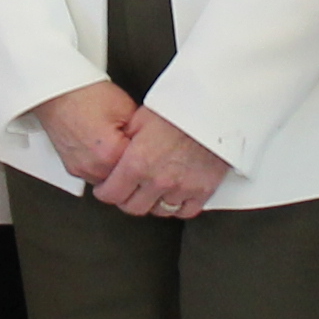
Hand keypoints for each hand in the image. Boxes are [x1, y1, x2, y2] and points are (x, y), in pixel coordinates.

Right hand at [34, 78, 141, 187]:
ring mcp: (79, 170)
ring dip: (116, 168)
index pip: (140, 168)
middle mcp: (92, 167)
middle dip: (132, 164)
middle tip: (132, 144)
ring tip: (116, 144)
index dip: (148, 154)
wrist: (57, 91)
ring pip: (109, 180)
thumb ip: (141, 132)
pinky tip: (103, 147)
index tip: (149, 147)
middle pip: (125, 180)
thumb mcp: (126, 107)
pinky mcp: (71, 168)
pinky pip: (93, 174)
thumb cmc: (85, 95)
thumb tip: (151, 143)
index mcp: (109, 155)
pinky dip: (101, 165)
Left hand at [92, 108, 232, 220]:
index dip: (104, 192)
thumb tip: (114, 152)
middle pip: (133, 207)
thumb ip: (124, 141)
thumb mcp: (141, 117)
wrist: (215, 107)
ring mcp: (182, 188)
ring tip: (152, 190)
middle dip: (126, 199)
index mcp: (138, 163)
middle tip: (127, 191)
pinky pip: (185, 211)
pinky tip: (173, 195)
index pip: (111, 194)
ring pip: (159, 211)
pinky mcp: (203, 190)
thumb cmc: (181, 107)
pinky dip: (177, 206)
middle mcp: (158, 180)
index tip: (105, 189)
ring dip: (153, 202)